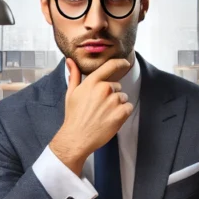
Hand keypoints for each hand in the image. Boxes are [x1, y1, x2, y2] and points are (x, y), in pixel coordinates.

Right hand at [49, 58, 133, 175]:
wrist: (77, 138)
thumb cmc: (73, 116)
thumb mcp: (71, 93)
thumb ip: (74, 75)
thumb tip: (70, 60)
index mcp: (92, 82)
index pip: (110, 66)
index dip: (120, 63)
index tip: (125, 63)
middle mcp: (104, 89)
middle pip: (117, 86)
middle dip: (112, 95)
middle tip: (100, 107)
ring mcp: (113, 101)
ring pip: (123, 97)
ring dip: (118, 105)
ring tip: (105, 114)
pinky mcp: (120, 113)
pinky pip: (129, 107)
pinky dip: (123, 113)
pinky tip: (111, 119)